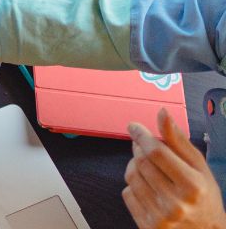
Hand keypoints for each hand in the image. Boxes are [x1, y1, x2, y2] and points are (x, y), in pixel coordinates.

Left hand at [123, 109, 225, 228]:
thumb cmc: (203, 196)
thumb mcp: (199, 166)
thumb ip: (178, 140)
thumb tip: (162, 113)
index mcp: (193, 186)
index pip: (156, 152)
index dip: (142, 135)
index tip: (134, 127)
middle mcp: (176, 203)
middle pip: (141, 162)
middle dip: (139, 148)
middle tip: (144, 146)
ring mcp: (160, 217)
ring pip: (131, 176)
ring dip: (135, 166)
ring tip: (150, 168)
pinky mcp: (147, 225)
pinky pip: (127, 193)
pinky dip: (134, 185)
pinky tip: (149, 188)